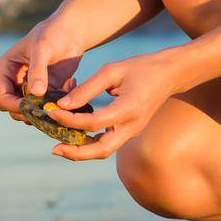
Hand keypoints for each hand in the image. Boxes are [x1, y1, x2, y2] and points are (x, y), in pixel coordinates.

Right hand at [0, 17, 86, 122]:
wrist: (70, 32)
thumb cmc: (52, 34)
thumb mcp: (43, 49)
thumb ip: (38, 70)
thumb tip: (35, 93)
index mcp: (5, 71)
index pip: (2, 99)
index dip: (16, 107)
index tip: (35, 108)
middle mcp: (14, 83)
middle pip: (15, 111)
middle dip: (33, 112)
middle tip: (52, 106)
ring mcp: (29, 90)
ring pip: (31, 113)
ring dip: (47, 110)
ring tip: (62, 93)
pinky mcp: (45, 93)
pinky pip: (48, 108)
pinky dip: (59, 104)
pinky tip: (70, 84)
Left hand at [44, 49, 185, 161]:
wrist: (170, 74)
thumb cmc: (140, 68)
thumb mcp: (112, 71)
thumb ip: (87, 88)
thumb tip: (63, 105)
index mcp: (128, 109)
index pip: (93, 123)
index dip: (69, 120)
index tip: (51, 111)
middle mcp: (132, 126)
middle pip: (100, 150)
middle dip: (75, 152)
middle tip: (53, 148)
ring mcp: (133, 131)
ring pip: (104, 150)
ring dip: (81, 151)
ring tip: (60, 145)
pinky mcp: (130, 131)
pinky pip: (108, 143)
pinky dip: (90, 143)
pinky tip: (75, 135)